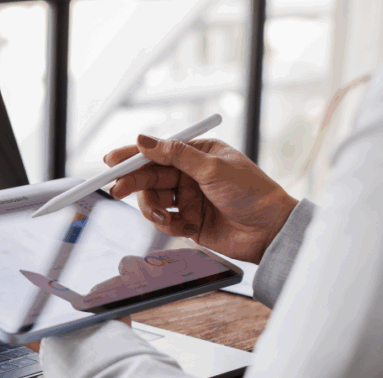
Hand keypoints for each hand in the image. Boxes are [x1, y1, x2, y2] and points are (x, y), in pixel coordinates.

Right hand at [107, 136, 297, 263]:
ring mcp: (188, 198)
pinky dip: (166, 224)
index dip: (133, 155)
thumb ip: (176, 156)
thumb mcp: (213, 168)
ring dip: (151, 207)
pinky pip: (164, 221)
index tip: (112, 161)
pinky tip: (180, 226)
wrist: (270, 232)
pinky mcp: (188, 221)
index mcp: (198, 154)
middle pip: (150, 175)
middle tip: (117, 189)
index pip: (158, 151)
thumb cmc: (251, 193)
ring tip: (161, 216)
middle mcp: (191, 175)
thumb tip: (145, 141)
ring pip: (153, 199)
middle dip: (133, 182)